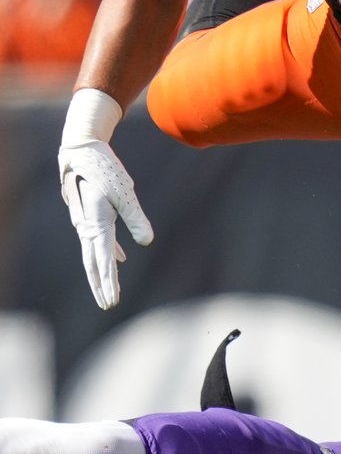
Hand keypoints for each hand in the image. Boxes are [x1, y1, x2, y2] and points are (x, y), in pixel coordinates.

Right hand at [58, 140, 153, 309]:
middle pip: (93, 263)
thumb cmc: (103, 168)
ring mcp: (86, 221)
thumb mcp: (124, 192)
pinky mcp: (90, 214)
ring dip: (102, 272)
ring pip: (93, 253)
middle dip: (101, 285)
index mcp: (96, 223)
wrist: (81, 148)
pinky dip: (108, 252)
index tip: (112, 300)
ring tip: (110, 291)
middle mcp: (86, 226)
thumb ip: (136, 217)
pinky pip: (98, 239)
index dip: (108, 282)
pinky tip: (119, 260)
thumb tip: (146, 242)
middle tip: (108, 305)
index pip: (103, 261)